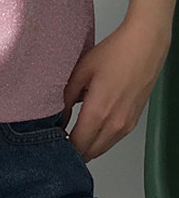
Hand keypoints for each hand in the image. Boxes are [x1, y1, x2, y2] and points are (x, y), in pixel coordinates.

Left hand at [62, 18, 171, 160]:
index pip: (77, 144)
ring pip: (102, 149)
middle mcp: (115, 123)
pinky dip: (100, 140)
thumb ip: (66, 99)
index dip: (62, 147)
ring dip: (87, 147)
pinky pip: (113, 140)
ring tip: (71, 136)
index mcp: (98, 112)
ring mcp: (127, 123)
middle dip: (73, 151)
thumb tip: (58, 118)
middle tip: (59, 142)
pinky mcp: (134, 120)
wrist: (146, 45)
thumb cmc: (115, 54)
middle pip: (90, 152)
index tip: (51, 142)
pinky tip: (90, 129)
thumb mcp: (80, 73)